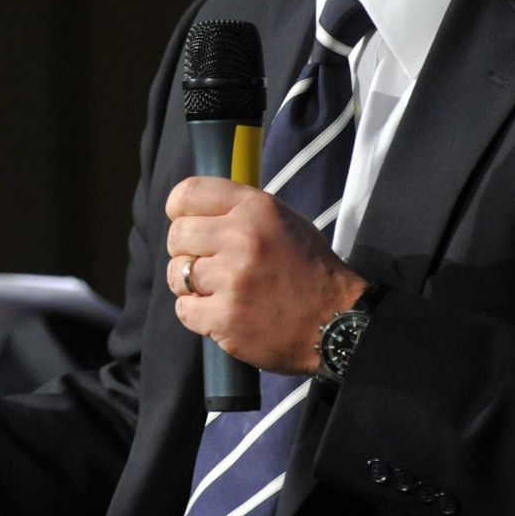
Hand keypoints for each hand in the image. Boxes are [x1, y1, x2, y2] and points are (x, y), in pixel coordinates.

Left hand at [165, 176, 366, 373]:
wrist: (338, 322)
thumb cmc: (308, 269)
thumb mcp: (283, 220)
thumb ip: (239, 210)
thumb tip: (193, 211)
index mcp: (255, 208)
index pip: (188, 193)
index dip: (179, 210)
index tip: (185, 222)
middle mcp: (241, 239)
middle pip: (176, 236)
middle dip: (186, 251)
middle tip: (208, 264)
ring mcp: (232, 280)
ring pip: (176, 274)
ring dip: (190, 285)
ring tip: (217, 290)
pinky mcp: (225, 319)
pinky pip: (184, 310)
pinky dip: (196, 314)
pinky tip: (220, 312)